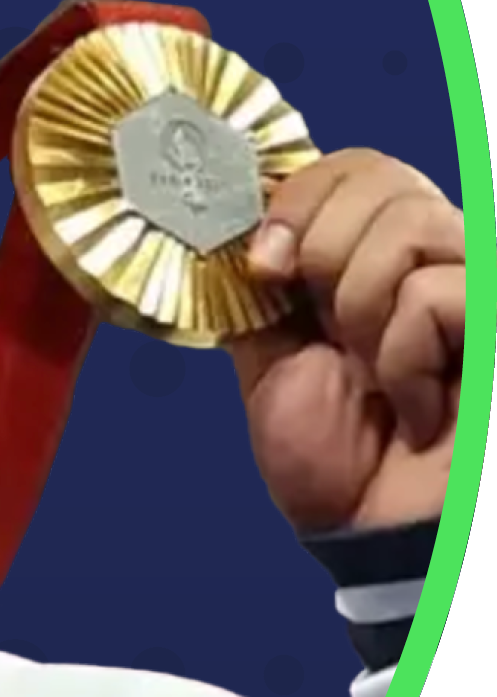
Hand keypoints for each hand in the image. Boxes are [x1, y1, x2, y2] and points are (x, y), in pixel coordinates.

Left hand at [225, 149, 465, 531]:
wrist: (369, 534)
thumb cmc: (333, 457)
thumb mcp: (269, 355)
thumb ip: (258, 285)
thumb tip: (226, 217)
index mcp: (378, 255)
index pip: (354, 163)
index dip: (297, 198)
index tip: (263, 265)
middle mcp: (440, 257)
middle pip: (380, 173)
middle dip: (322, 254)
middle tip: (329, 332)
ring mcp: (477, 288)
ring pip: (409, 223)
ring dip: (361, 312)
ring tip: (373, 372)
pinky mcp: (493, 322)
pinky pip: (435, 294)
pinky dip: (402, 358)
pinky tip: (415, 406)